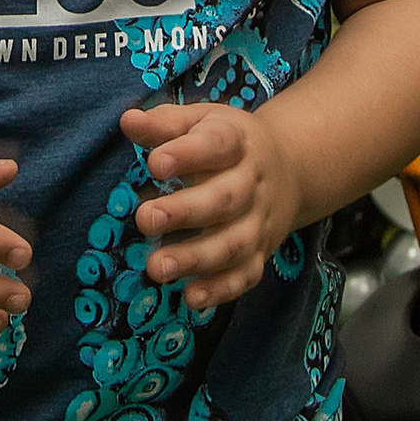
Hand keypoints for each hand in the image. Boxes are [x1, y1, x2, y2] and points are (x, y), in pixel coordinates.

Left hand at [124, 97, 302, 312]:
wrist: (291, 168)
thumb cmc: (228, 144)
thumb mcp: (202, 122)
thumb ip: (165, 124)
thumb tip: (128, 121)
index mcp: (237, 143)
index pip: (217, 144)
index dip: (188, 154)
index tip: (155, 163)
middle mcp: (252, 184)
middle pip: (225, 199)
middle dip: (186, 212)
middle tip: (146, 219)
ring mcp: (258, 223)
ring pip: (233, 244)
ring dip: (196, 258)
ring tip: (156, 268)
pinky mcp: (259, 254)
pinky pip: (245, 275)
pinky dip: (221, 290)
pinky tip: (191, 298)